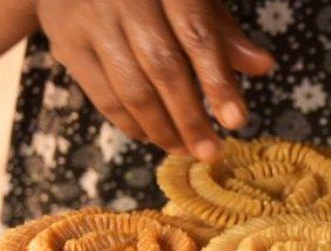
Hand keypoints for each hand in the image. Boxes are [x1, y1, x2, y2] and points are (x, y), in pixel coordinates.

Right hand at [35, 0, 274, 160]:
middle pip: (162, 67)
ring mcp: (92, 19)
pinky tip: (153, 137)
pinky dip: (131, 124)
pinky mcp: (67, 42)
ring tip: (185, 150)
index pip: (197, 35)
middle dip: (190, 118)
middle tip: (210, 151)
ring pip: (131, 88)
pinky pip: (103, 95)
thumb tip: (263, 66)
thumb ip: (222, 33)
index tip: (237, 121)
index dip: (218, 81)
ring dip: (162, 129)